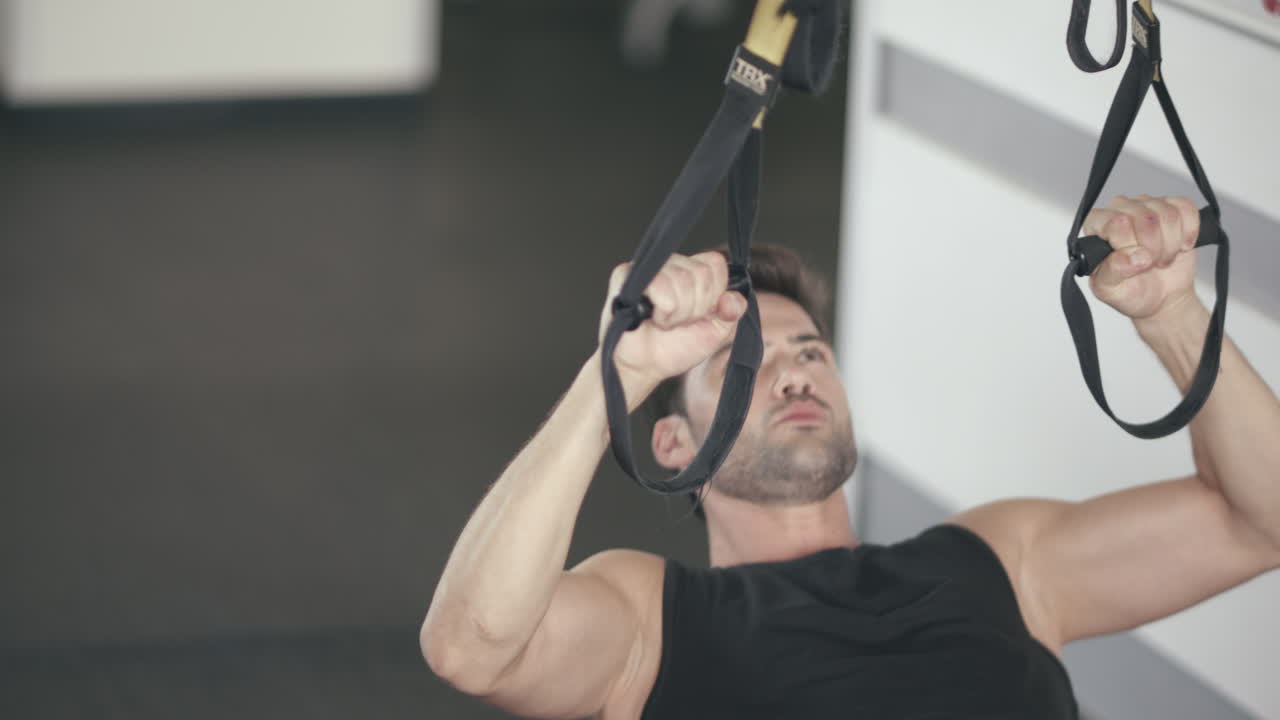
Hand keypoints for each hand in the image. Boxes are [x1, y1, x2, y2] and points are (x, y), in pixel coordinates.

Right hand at [598, 251, 747, 396]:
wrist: (645, 366)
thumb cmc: (676, 347)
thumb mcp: (717, 332)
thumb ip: (733, 312)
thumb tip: (731, 298)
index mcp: (693, 271)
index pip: (715, 264)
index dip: (712, 294)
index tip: (701, 313)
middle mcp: (671, 263)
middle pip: (700, 273)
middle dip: (694, 308)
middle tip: (679, 321)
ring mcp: (648, 267)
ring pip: (681, 280)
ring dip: (677, 313)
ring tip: (664, 321)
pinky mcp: (625, 274)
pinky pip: (658, 284)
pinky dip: (662, 310)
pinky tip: (650, 317)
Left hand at [1085, 195, 1200, 321]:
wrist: (1160, 297)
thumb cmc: (1130, 291)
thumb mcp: (1111, 289)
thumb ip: (1113, 271)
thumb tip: (1132, 257)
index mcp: (1097, 226)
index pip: (1116, 222)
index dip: (1130, 245)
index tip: (1134, 261)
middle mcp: (1120, 210)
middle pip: (1146, 217)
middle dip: (1154, 248)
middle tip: (1149, 263)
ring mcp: (1147, 205)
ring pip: (1169, 214)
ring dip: (1171, 244)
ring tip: (1161, 258)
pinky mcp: (1173, 206)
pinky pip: (1187, 209)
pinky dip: (1188, 232)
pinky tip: (1179, 246)